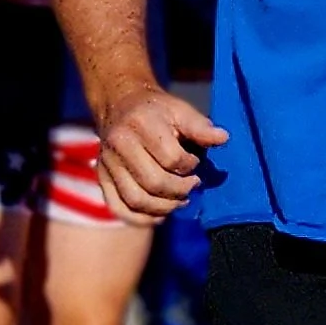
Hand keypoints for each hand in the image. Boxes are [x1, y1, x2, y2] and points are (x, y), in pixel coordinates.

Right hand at [96, 85, 228, 224]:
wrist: (121, 105)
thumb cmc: (156, 110)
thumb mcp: (180, 110)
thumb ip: (201, 126)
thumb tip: (223, 139)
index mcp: (141, 124)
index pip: (170, 158)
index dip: (189, 166)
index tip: (194, 162)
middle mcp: (119, 144)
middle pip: (153, 182)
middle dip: (179, 190)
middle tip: (191, 186)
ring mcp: (107, 164)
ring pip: (136, 200)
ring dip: (164, 208)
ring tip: (179, 201)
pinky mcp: (101, 178)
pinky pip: (119, 208)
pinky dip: (141, 219)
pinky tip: (160, 215)